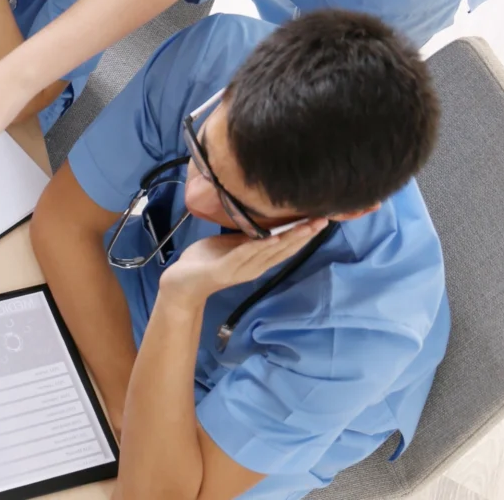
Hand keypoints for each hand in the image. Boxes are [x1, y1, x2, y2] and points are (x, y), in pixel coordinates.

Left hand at [158, 219, 329, 300]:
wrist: (181, 283)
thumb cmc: (206, 261)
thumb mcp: (231, 245)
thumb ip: (248, 236)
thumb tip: (264, 220)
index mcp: (256, 260)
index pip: (285, 246)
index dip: (303, 234)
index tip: (320, 219)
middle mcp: (254, 267)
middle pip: (284, 250)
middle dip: (303, 235)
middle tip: (323, 220)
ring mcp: (240, 269)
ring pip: (269, 252)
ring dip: (288, 239)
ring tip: (306, 227)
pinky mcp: (224, 270)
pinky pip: (244, 255)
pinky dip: (259, 247)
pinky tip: (273, 238)